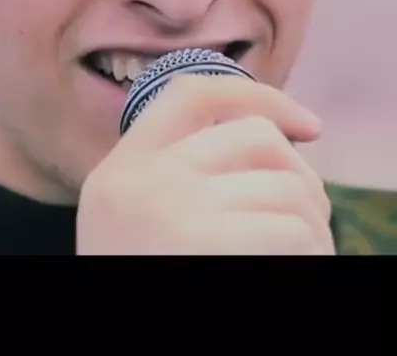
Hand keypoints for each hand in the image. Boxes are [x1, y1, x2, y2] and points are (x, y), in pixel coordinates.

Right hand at [77, 75, 334, 254]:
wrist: (113, 353)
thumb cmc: (148, 276)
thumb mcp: (140, 223)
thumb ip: (181, 177)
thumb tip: (279, 136)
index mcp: (119, 171)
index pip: (192, 95)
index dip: (258, 96)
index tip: (308, 126)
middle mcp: (141, 181)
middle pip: (254, 136)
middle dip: (299, 174)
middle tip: (309, 220)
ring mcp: (174, 212)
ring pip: (286, 186)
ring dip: (312, 223)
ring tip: (301, 256)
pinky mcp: (211, 247)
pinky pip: (294, 232)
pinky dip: (313, 253)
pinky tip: (298, 270)